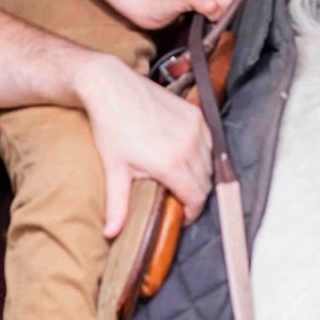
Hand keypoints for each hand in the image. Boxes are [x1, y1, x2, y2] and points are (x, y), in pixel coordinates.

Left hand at [74, 55, 211, 237]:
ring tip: (180, 176)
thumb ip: (117, 204)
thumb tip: (110, 233)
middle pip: (205, 182)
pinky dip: (202, 151)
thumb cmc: (111, 125)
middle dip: (194, 194)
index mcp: (171, 163)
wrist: (110, 86)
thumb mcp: (114, 168)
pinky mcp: (194, 112)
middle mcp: (189, 145)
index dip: (191, 212)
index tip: (182, 214)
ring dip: (199, 173)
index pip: (196, 198)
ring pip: (209, 162)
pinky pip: (208, 140)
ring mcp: (194, 126)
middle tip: (178, 197)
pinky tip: (184, 154)